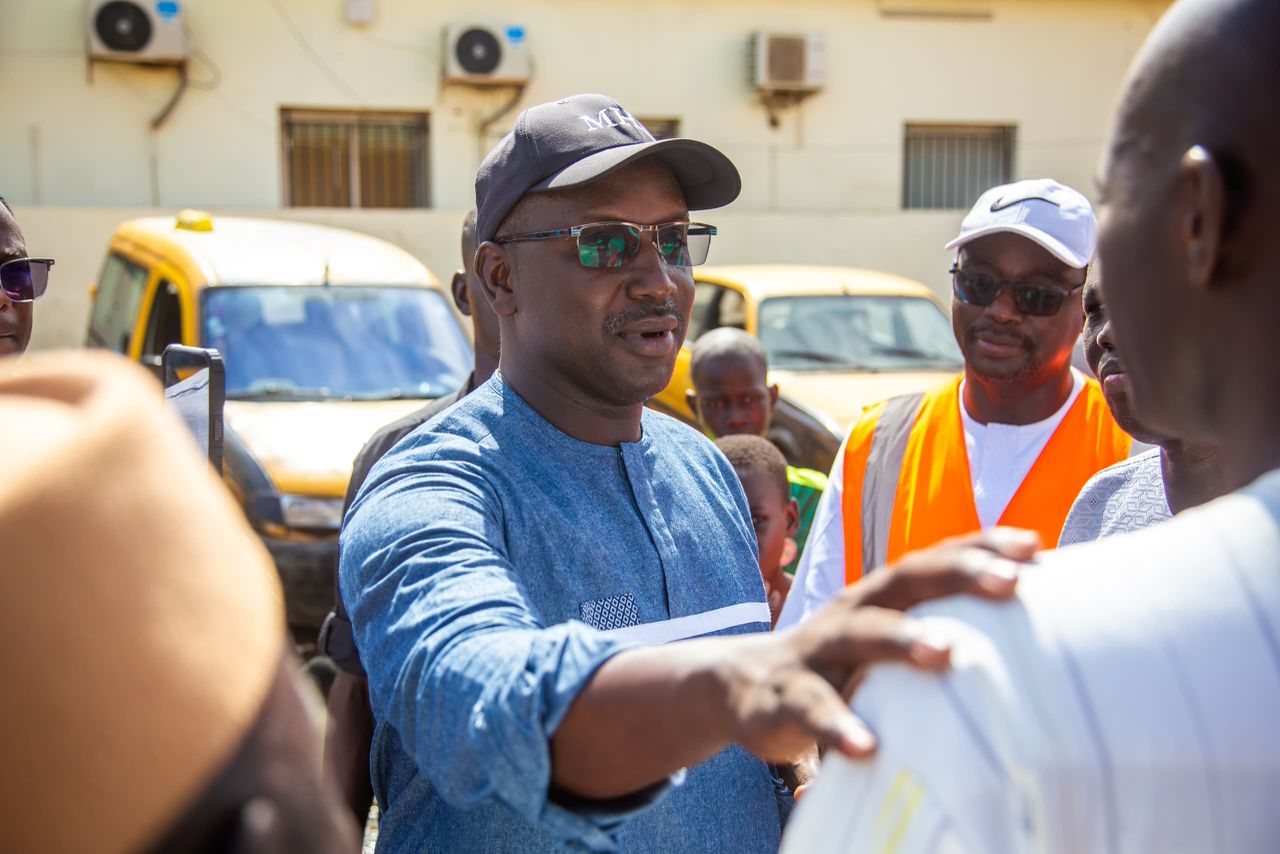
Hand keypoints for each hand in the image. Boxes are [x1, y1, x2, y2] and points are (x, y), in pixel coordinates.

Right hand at [716, 528, 1037, 763]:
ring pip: (860, 636)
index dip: (981, 548)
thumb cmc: (839, 669)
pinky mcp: (785, 696)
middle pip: (906, 580)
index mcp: (880, 597)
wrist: (743, 686)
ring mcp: (817, 651)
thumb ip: (937, 639)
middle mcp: (853, 612)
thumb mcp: (885, 647)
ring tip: (943, 653)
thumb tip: (1028, 654)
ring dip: (900, 639)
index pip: (934, 561)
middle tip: (1011, 584)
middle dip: (959, 575)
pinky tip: (866, 748)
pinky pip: (812, 709)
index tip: (1034, 545)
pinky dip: (838, 726)